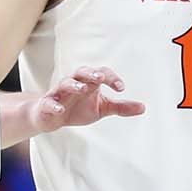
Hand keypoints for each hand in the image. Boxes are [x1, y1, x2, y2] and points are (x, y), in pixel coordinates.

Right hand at [28, 67, 143, 134]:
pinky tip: (60, 109)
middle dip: (91, 73)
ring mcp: (59, 92)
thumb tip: (144, 107)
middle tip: (100, 77)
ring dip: (74, 85)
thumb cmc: (78, 109)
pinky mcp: (47, 104)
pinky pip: (49, 102)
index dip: (112, 79)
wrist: (52, 118)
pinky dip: (54, 104)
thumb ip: (121, 107)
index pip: (101, 74)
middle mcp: (74, 83)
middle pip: (82, 72)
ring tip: (83, 89)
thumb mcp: (102, 109)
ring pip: (65, 83)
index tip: (122, 88)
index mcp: (89, 82)